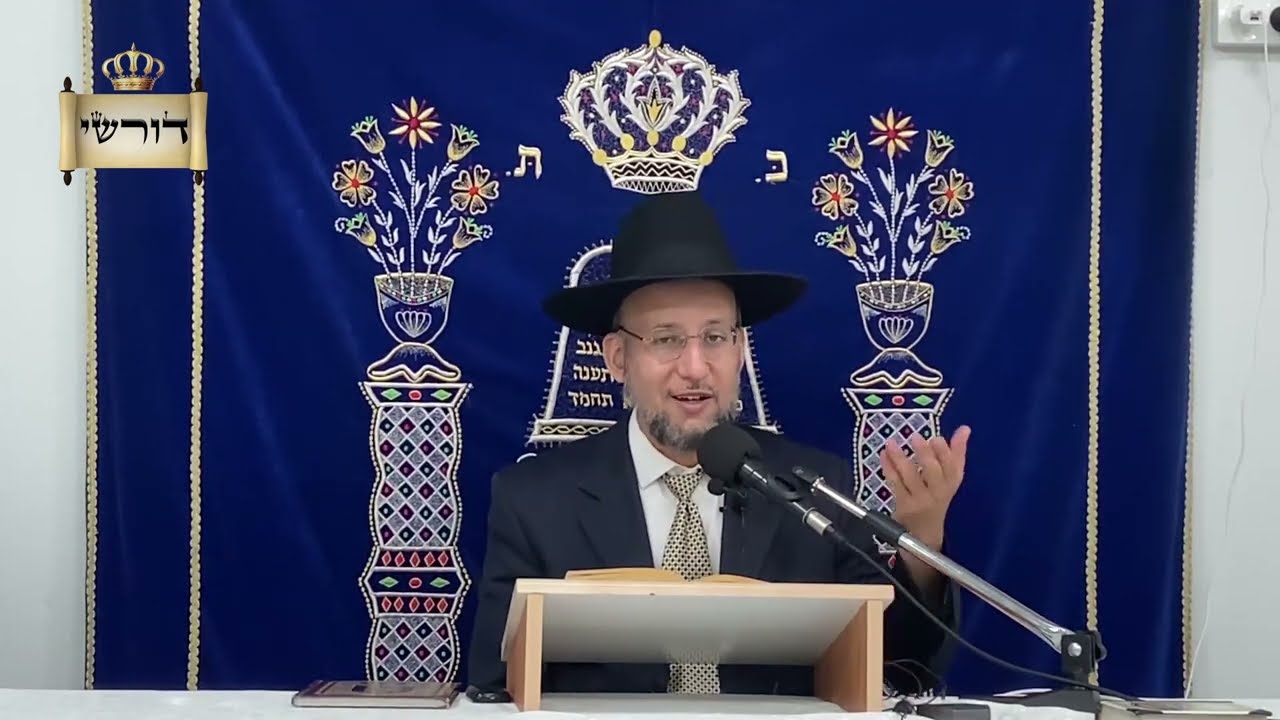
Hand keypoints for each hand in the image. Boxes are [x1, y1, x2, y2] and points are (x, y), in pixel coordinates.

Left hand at [881, 425, 969, 549]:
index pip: (952, 466)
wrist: (925, 534)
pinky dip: (888, 467)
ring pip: (910, 476)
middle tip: (915, 437)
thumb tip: (965, 429)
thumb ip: (956, 452)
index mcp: (951, 483)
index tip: (935, 438)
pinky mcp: (904, 505)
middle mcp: (938, 492)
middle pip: (932, 472)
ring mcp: (920, 500)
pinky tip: (884, 455)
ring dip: (899, 457)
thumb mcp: (951, 478)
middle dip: (924, 453)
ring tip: (891, 442)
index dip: (944, 452)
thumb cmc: (938, 497)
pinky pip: (894, 483)